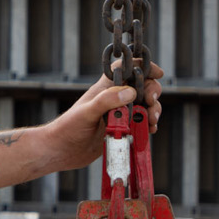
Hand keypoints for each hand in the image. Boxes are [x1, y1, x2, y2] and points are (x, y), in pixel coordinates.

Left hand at [43, 60, 164, 173]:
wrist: (61, 151)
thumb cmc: (67, 128)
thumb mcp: (87, 112)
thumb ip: (106, 101)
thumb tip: (130, 92)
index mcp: (105, 88)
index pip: (126, 69)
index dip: (143, 66)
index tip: (157, 73)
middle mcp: (114, 99)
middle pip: (142, 87)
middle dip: (153, 92)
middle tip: (151, 102)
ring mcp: (119, 114)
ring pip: (145, 106)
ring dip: (153, 110)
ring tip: (151, 120)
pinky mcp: (122, 129)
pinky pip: (141, 124)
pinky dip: (148, 125)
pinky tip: (149, 130)